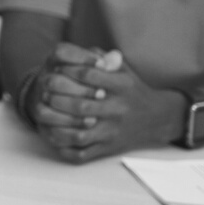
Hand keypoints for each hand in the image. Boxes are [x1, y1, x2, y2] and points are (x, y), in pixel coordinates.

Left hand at [28, 44, 183, 162]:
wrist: (157, 119)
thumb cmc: (133, 90)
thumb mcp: (124, 69)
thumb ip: (104, 57)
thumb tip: (84, 51)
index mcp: (122, 86)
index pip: (89, 75)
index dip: (68, 70)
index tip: (56, 68)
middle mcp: (118, 109)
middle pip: (81, 105)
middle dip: (58, 97)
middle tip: (46, 90)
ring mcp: (112, 132)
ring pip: (79, 132)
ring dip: (58, 123)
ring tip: (46, 112)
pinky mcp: (108, 149)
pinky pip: (82, 153)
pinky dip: (64, 146)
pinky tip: (53, 134)